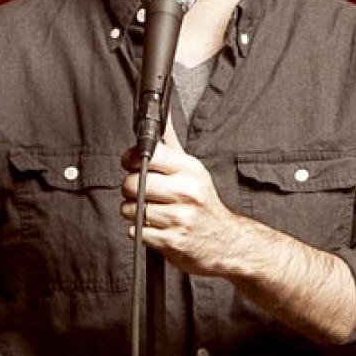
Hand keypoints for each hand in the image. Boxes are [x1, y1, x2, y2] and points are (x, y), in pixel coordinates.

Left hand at [121, 123, 242, 275]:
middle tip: (140, 193)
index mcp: (190, 170)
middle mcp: (187, 192)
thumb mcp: (192, 171)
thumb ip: (171, 145)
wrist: (226, 242)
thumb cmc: (203, 204)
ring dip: (133, 212)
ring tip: (149, 212)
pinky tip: (155, 228)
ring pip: (131, 209)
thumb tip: (161, 114)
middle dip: (129, 189)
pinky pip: (137, 232)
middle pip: (133, 183)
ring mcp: (180, 218)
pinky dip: (140, 231)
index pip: (148, 154)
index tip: (131, 164)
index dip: (131, 159)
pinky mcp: (172, 241)